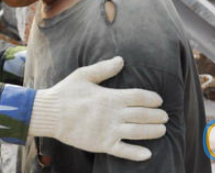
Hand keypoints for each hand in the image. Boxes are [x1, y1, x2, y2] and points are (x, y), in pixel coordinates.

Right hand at [28, 56, 167, 160]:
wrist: (50, 113)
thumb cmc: (66, 93)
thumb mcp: (83, 75)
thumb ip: (104, 68)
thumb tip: (121, 59)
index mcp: (110, 96)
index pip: (138, 96)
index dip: (151, 98)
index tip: (159, 100)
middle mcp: (112, 114)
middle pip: (142, 114)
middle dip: (157, 115)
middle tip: (165, 116)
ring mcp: (108, 130)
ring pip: (137, 132)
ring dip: (153, 131)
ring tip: (162, 130)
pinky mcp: (101, 144)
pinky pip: (123, 150)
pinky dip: (136, 153)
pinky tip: (147, 154)